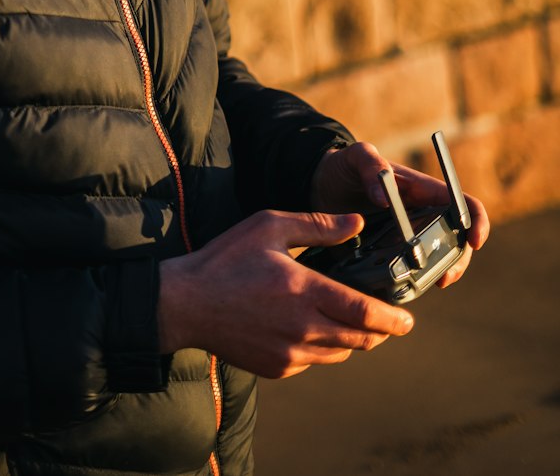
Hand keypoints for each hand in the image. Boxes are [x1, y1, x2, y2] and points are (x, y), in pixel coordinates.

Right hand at [157, 209, 414, 378]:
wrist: (184, 304)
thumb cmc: (226, 259)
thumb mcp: (269, 226)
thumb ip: (317, 226)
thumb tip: (358, 223)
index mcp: (304, 290)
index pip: (365, 313)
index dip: (393, 319)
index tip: (408, 319)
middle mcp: (302, 327)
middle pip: (360, 339)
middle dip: (379, 331)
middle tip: (387, 320)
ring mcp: (290, 353)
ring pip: (339, 353)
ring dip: (350, 339)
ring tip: (348, 320)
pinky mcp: (277, 368)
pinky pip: (313, 361)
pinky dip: (321, 347)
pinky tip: (308, 327)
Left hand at [309, 142, 490, 287]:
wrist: (319, 187)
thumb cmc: (345, 167)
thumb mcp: (355, 156)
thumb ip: (370, 164)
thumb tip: (384, 198)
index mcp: (424, 192)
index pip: (464, 205)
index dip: (477, 222)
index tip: (475, 241)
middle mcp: (423, 219)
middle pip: (457, 243)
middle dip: (459, 261)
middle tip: (444, 277)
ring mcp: (409, 242)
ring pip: (436, 264)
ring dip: (437, 277)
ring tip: (426, 286)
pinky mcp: (390, 259)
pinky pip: (408, 277)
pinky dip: (409, 286)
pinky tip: (398, 292)